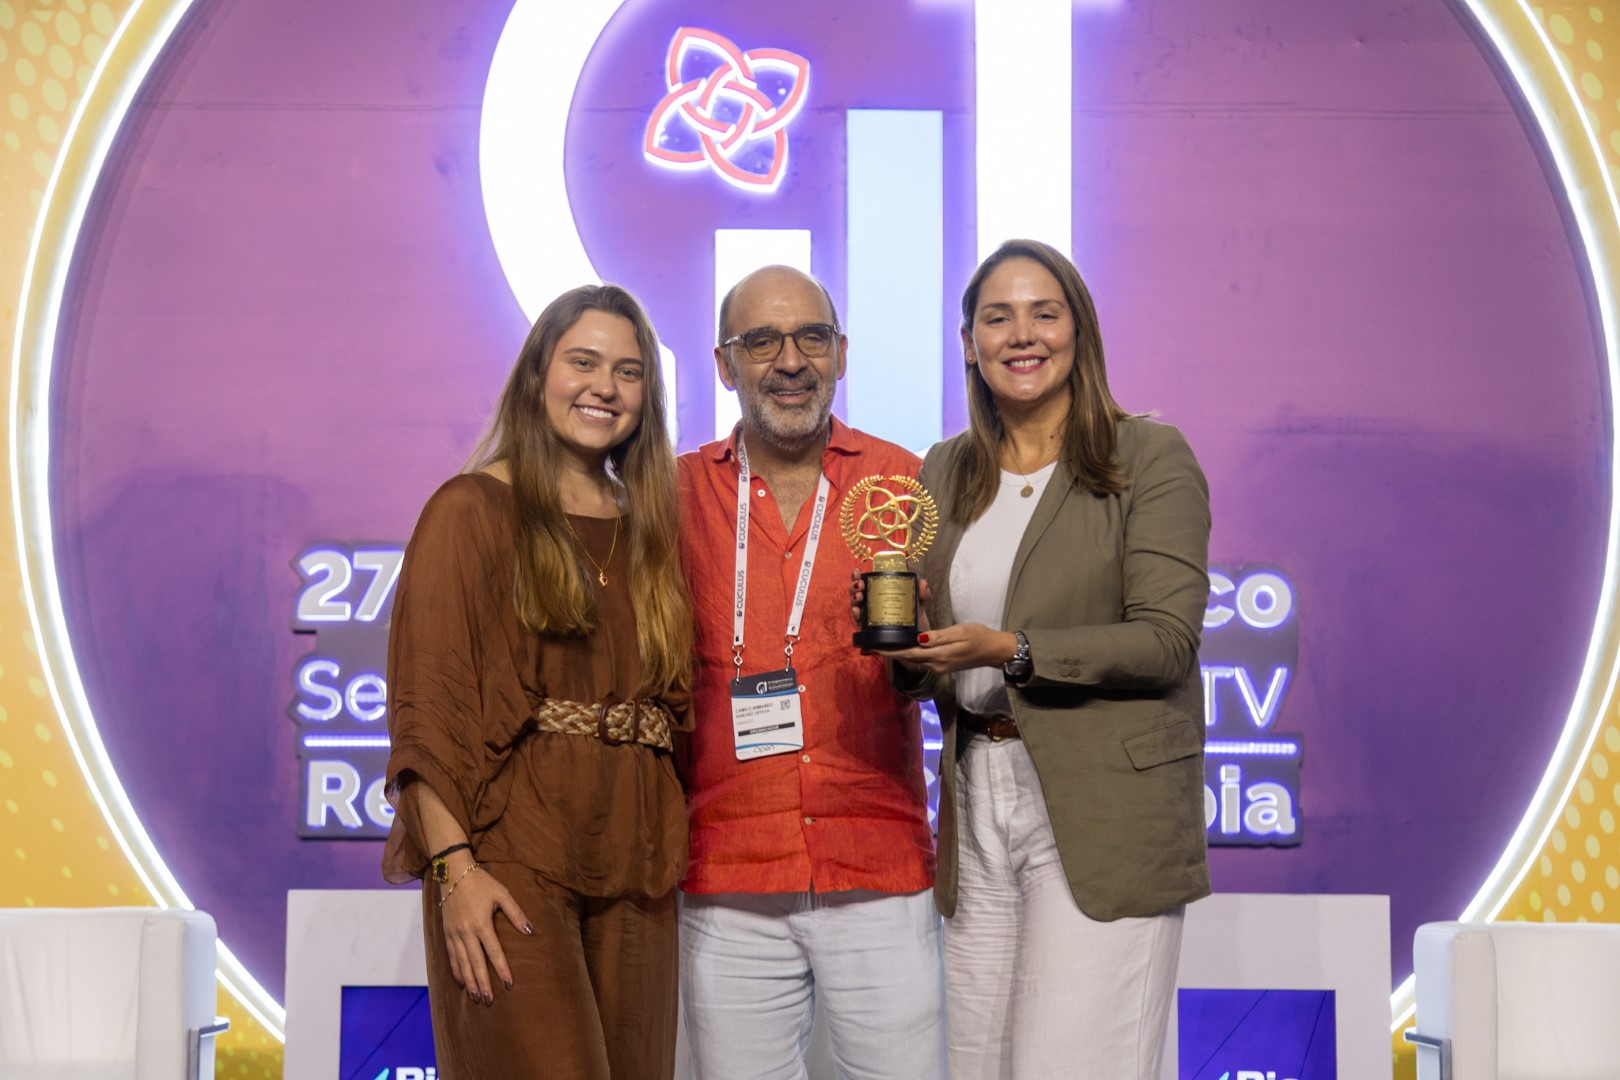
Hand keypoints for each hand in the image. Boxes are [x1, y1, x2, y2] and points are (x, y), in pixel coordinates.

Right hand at [438, 858, 531, 1004]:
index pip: (493, 952)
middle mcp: (466, 932)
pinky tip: (461, 983)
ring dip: (469, 982)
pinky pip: (451, 957)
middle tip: (489, 1001)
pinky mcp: (446, 933)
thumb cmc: (481, 882)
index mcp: (481, 923)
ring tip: (476, 998)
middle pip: (475, 963)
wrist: (453, 873)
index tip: (509, 985)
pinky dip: (456, 971)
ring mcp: (454, 934)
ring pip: (462, 964)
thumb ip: (516, 913)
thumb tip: (530, 932)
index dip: (501, 970)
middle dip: (482, 984)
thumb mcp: (502, 894)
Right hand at [849, 571, 934, 639]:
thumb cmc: (914, 620)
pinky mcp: (868, 631)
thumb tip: (922, 582)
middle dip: (854, 586)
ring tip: (859, 595)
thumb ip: (922, 594)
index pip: (866, 582)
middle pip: (857, 592)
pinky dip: (855, 615)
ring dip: (854, 598)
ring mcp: (868, 617)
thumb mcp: (919, 604)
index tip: (858, 571)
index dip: (858, 576)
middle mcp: (871, 605)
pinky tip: (857, 611)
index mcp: (879, 594)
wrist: (917, 642)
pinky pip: (858, 622)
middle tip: (860, 584)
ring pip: (855, 605)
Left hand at [872, 621, 1016, 674]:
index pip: (909, 654)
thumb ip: (939, 637)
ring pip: (914, 660)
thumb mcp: (960, 632)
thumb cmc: (979, 637)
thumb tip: (919, 639)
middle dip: (890, 653)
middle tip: (872, 646)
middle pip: (908, 659)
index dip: (891, 652)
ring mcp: (939, 667)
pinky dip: (910, 655)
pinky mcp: (943, 665)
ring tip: (883, 646)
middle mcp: (937, 664)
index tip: (874, 648)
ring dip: (898, 654)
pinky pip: (921, 660)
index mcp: (940, 655)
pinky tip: (904, 647)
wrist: (994, 651)